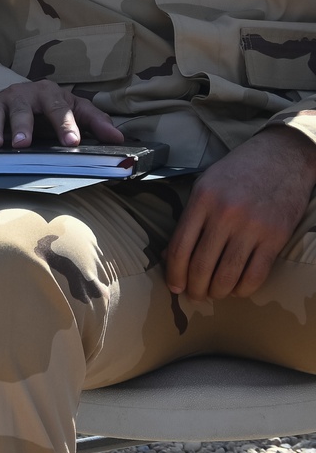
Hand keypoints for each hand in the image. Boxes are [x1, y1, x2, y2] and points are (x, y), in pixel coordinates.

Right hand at [0, 80, 123, 174]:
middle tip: (22, 143)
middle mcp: (18, 95)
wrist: (19, 93)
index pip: (59, 106)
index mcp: (46, 92)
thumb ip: (95, 121)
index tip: (72, 143)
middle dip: (20, 125)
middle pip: (20, 108)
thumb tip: (119, 140)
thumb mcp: (75, 107)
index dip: (65, 124)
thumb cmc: (50, 106)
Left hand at [166, 127, 315, 300]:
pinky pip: (255, 275)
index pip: (180, 247)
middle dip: (194, 289)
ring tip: (214, 294)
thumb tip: (170, 256)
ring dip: (217, 292)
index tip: (174, 286)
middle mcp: (225, 214)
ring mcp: (252, 226)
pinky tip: (237, 289)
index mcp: (202, 199)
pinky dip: (243, 290)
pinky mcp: (275, 237)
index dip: (174, 273)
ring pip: (227, 275)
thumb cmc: (238, 172)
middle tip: (194, 296)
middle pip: (201, 266)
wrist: (283, 156)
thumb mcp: (205, 185)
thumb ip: (189, 217)